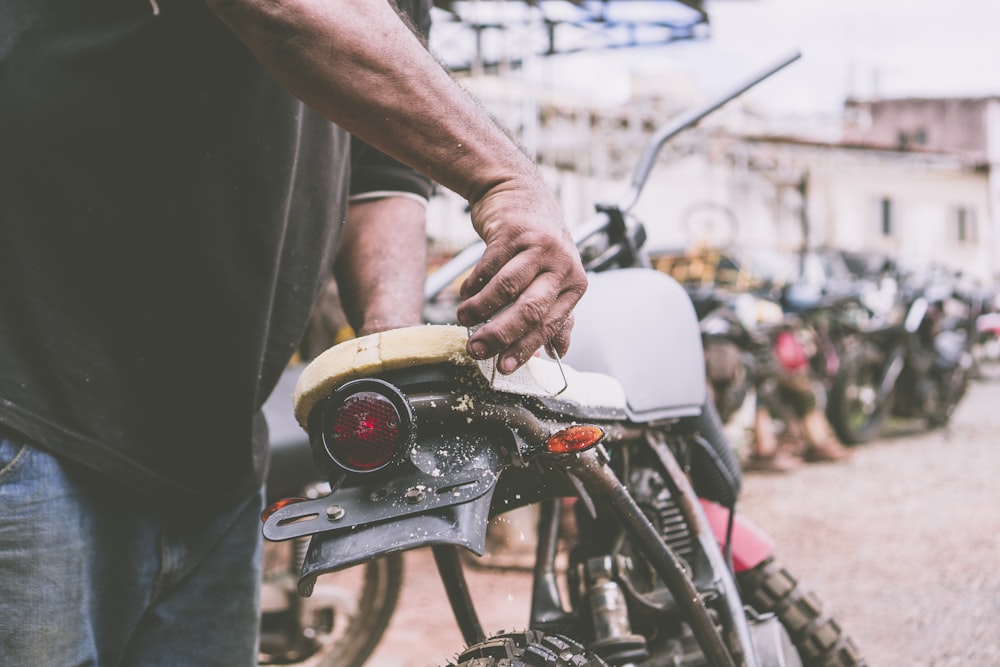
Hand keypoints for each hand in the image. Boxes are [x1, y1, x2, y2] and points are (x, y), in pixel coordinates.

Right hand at [458, 176, 586, 373]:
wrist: (520, 194)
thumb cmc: (538, 245)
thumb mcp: (555, 277)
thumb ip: (557, 314)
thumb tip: (558, 353)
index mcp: (575, 284)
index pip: (549, 324)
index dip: (524, 349)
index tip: (502, 367)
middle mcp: (562, 265)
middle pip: (530, 310)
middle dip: (499, 335)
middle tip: (475, 349)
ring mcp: (538, 246)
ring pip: (505, 289)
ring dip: (479, 309)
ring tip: (464, 318)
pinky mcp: (514, 231)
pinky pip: (489, 266)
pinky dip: (473, 284)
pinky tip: (466, 292)